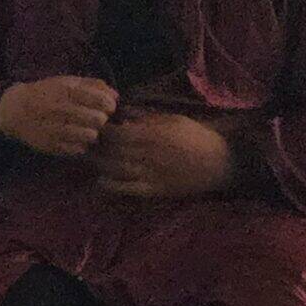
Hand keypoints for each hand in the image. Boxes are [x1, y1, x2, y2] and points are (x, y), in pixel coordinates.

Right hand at [0, 77, 119, 158]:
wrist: (14, 110)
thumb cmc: (46, 93)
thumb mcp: (66, 82)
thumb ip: (92, 85)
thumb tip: (116, 96)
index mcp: (64, 90)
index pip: (98, 99)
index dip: (108, 104)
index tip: (107, 107)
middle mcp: (58, 108)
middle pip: (97, 119)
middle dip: (100, 119)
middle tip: (96, 119)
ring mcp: (54, 128)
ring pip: (90, 136)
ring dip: (92, 133)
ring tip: (85, 128)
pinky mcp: (51, 145)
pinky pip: (79, 149)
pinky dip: (81, 144)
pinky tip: (74, 137)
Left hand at [95, 111, 234, 199]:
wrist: (219, 162)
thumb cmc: (195, 136)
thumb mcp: (171, 119)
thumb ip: (145, 118)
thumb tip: (122, 116)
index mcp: (152, 135)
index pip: (117, 134)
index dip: (102, 131)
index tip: (95, 126)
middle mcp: (149, 155)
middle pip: (113, 151)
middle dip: (97, 147)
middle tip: (86, 142)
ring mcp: (152, 174)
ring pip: (117, 169)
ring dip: (100, 164)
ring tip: (88, 158)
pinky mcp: (156, 190)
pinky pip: (130, 189)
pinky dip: (113, 186)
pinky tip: (100, 181)